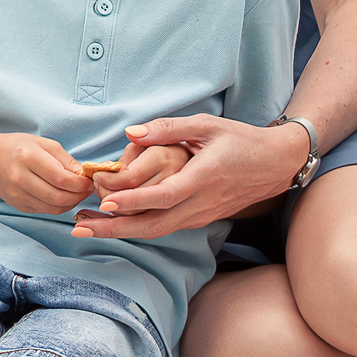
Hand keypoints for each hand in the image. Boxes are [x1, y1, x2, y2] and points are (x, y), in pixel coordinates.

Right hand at [0, 134, 95, 214]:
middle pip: (59, 196)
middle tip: (87, 189)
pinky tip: (62, 196)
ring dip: (71, 203)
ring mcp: (17, 194)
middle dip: (79, 195)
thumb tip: (85, 176)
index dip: (80, 183)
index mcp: (26, 156)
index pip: (61, 178)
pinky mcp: (18, 206)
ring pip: (54, 208)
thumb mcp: (44, 144)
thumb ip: (66, 160)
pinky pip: (46, 211)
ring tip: (76, 193)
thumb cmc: (19, 148)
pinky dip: (59, 206)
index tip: (89, 181)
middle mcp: (19, 177)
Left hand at [70, 115, 310, 240]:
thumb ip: (167, 128)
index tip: (105, 204)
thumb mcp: (206, 125)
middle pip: (155, 224)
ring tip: (85, 227)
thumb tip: (130, 134)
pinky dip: (138, 227)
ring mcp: (202, 214)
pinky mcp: (201, 218)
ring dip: (122, 231)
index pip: (164, 195)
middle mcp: (202, 202)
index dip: (134, 202)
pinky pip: (166, 226)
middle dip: (115, 229)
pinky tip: (113, 223)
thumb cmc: (241, 140)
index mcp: (204, 176)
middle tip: (79, 228)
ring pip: (159, 229)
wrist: (277, 164)